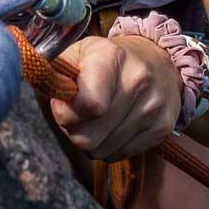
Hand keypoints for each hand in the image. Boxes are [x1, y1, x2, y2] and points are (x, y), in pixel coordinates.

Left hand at [50, 34, 181, 160]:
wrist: (157, 61)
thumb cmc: (106, 61)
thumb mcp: (79, 53)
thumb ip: (56, 73)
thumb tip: (45, 90)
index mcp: (111, 57)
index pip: (88, 104)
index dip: (66, 113)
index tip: (62, 103)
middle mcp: (138, 81)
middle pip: (88, 136)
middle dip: (73, 130)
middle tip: (77, 115)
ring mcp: (153, 106)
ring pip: (101, 150)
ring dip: (91, 140)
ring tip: (96, 119)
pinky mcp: (162, 128)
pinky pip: (119, 155)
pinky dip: (109, 146)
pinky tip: (113, 126)